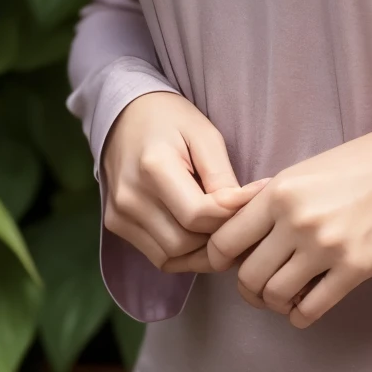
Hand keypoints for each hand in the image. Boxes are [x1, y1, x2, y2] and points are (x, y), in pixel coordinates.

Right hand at [102, 92, 251, 271]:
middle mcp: (130, 196)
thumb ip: (222, 177)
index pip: (198, 216)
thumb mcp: (205, 135)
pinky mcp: (116, 224)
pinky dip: (184, 254)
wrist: (125, 114)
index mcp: (153, 167)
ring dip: (203, 251)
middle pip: (186, 243)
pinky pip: (158, 257)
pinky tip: (200, 235)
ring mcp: (119, 214)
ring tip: (224, 230)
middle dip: (220, 238)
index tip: (255, 202)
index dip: (232, 216)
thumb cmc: (171, 119)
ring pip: (173, 257)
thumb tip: (244, 211)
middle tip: (244, 223)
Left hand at [205, 128, 371, 327]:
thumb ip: (265, 198)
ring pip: (276, 295)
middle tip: (258, 288)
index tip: (231, 265)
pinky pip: (311, 308)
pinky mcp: (355, 268)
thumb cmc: (357, 167)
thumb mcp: (303, 172)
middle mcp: (297, 220)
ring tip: (284, 297)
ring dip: (274, 304)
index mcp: (279, 193)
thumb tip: (227, 221)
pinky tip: (304, 309)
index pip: (225, 241)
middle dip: (248, 289)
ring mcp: (326, 247)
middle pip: (247, 276)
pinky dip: (300, 316)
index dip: (220, 259)